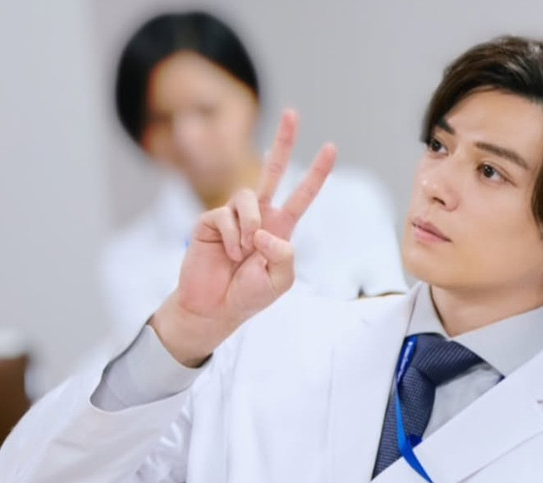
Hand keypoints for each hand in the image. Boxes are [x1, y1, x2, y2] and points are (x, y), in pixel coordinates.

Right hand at [151, 110, 336, 365]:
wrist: (214, 308)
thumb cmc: (248, 296)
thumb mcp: (280, 281)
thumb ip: (284, 255)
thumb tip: (265, 229)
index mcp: (280, 229)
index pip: (302, 196)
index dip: (317, 174)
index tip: (331, 147)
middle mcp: (258, 216)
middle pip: (272, 170)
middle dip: (283, 142)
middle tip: (293, 113)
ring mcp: (234, 216)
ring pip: (248, 197)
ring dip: (249, 228)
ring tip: (243, 253)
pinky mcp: (210, 220)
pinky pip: (225, 215)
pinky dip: (231, 238)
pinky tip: (227, 254)